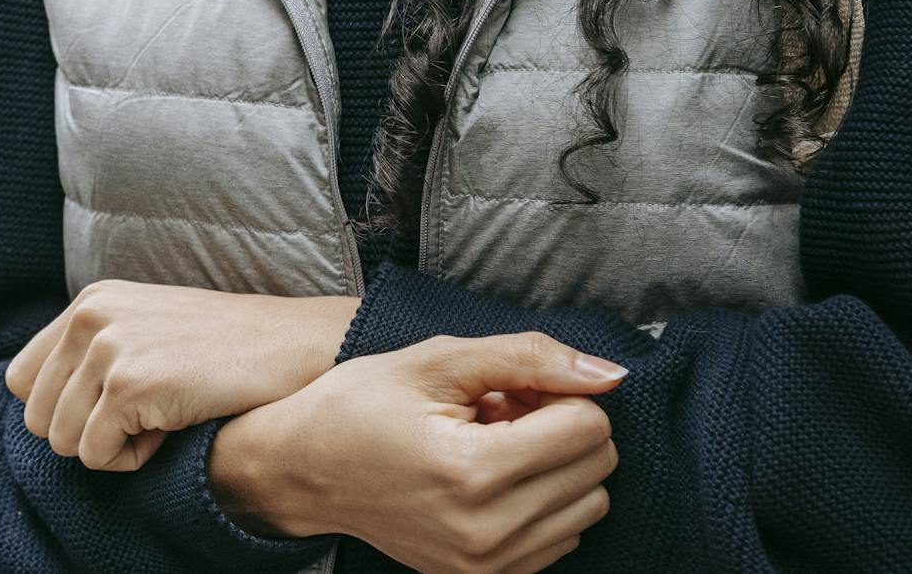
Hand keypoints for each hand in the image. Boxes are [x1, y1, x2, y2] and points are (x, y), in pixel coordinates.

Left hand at [4, 283, 360, 471]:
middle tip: (144, 419)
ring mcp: (107, 348)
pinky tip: (170, 430)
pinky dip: (131, 461)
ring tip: (160, 421)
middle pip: (37, 417)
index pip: (22, 380)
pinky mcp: (129, 385)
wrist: (292, 348)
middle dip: (86, 434)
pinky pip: (96, 455)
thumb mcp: (144, 329)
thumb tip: (37, 408)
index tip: (113, 409)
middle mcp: (90, 317)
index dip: (62, 411)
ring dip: (110, 448)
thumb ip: (92, 352)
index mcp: (89, 303)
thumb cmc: (223, 352)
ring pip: (62, 441)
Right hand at [209, 332, 626, 573]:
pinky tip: (493, 478)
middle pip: (597, 466)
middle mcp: (489, 528)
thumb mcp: (436, 361)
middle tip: (503, 410)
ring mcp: (489, 564)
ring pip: (589, 505)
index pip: (588, 426)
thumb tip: (609, 374)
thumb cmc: (360, 405)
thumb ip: (527, 358)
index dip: (557, 392)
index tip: (511, 387)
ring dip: (557, 466)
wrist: (302, 470)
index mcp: (474, 469)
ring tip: (497, 444)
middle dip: (561, 425)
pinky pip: (563, 538)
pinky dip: (543, 501)